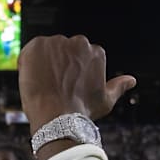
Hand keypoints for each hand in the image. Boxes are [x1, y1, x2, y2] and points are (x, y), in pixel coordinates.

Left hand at [18, 35, 135, 133]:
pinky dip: (28, 63)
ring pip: (46, 51)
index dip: (69, 72)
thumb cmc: (80, 112)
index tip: (65, 84)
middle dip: (57, 64)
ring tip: (43, 84)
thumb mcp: (105, 101)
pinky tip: (32, 79)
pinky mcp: (37, 45)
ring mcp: (57, 42)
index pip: (78, 56)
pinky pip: (30, 51)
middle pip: (62, 51)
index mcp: (95, 52)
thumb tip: (131, 80)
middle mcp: (78, 42)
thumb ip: (118, 86)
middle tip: (52, 85)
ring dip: (42, 63)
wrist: (55, 117)